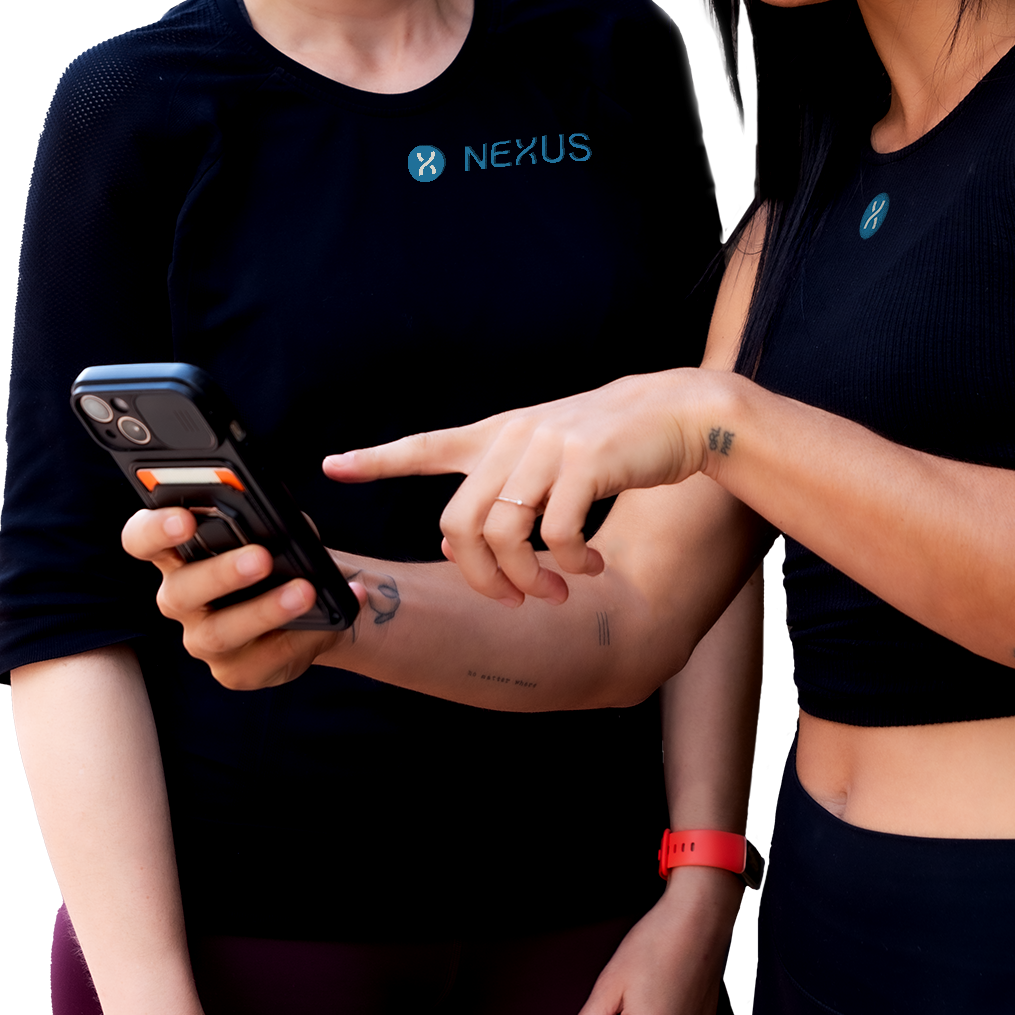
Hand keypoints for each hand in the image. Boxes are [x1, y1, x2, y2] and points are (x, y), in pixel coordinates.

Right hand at [120, 507, 362, 690]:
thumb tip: (285, 525)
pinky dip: (304, 636)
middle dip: (221, 573)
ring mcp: (203, 638)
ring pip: (219, 632)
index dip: (155, 530)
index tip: (185, 519)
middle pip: (179, 590)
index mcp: (177, 553)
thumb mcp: (277, 530)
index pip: (142, 539)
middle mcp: (180, 597)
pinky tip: (331, 619)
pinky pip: (264, 658)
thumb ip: (271, 521)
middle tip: (262, 557)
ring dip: (265, 610)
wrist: (312, 601)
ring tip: (305, 592)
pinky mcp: (235, 671)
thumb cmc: (282, 553)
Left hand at [324, 369, 730, 607]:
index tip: (333, 467)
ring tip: (556, 590)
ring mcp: (548, 448)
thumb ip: (510, 485)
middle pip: (458, 522)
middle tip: (514, 601)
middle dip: (480, 577)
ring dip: (527, 579)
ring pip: (503, 535)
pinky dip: (568, 563)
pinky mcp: (584, 462)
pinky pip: (554, 534)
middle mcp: (515, 437)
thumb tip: (460, 545)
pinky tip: (587, 566)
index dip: (378, 460)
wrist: (681, 413)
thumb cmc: (618, 443)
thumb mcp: (555, 453)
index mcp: (501, 434)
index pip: (427, 445)